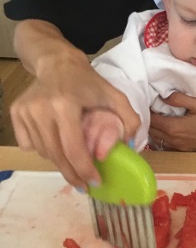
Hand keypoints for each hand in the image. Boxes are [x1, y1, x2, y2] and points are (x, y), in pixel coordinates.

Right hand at [10, 57, 139, 189]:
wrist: (56, 62)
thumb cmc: (87, 81)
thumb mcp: (113, 94)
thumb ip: (128, 118)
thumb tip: (129, 145)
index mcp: (65, 105)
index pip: (73, 148)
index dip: (84, 170)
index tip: (94, 182)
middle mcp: (41, 109)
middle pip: (56, 156)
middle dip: (72, 174)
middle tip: (84, 185)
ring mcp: (25, 112)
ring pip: (43, 152)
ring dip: (59, 161)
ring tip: (72, 159)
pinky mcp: (15, 113)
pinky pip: (29, 144)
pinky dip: (43, 149)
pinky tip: (55, 141)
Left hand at [149, 92, 195, 150]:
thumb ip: (178, 98)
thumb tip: (162, 95)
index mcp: (174, 128)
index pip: (151, 120)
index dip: (145, 110)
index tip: (144, 100)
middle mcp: (173, 140)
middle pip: (151, 131)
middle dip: (147, 120)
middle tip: (146, 106)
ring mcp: (178, 147)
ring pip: (157, 139)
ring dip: (153, 128)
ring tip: (153, 116)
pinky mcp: (184, 149)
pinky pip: (165, 144)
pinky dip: (160, 136)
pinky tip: (164, 127)